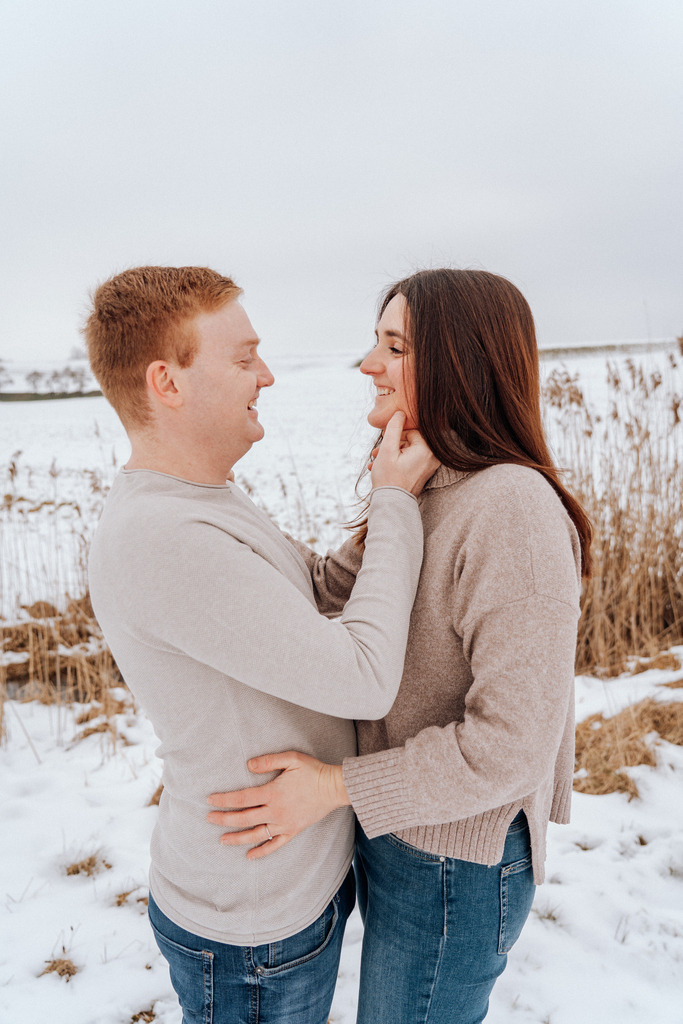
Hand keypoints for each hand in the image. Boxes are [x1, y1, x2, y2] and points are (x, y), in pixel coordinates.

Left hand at [207, 751, 349, 859]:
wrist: (334, 787)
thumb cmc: (313, 771)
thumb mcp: (291, 759)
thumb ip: (268, 761)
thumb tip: (248, 765)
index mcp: (272, 793)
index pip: (242, 798)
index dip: (224, 800)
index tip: (210, 800)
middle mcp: (275, 811)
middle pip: (244, 818)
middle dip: (224, 819)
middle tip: (209, 818)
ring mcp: (284, 824)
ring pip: (256, 835)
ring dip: (237, 838)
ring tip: (222, 840)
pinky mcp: (293, 831)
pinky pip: (275, 845)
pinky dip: (262, 851)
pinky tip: (250, 855)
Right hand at [370, 411, 438, 495]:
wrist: (392, 504)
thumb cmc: (389, 478)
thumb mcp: (387, 450)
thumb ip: (393, 428)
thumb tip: (400, 413)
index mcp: (427, 450)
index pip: (411, 431)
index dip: (395, 434)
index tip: (383, 440)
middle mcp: (432, 457)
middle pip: (410, 440)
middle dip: (391, 444)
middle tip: (376, 452)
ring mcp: (429, 466)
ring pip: (408, 450)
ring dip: (391, 453)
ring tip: (376, 461)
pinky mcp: (423, 472)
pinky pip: (411, 459)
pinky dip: (397, 460)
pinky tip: (383, 467)